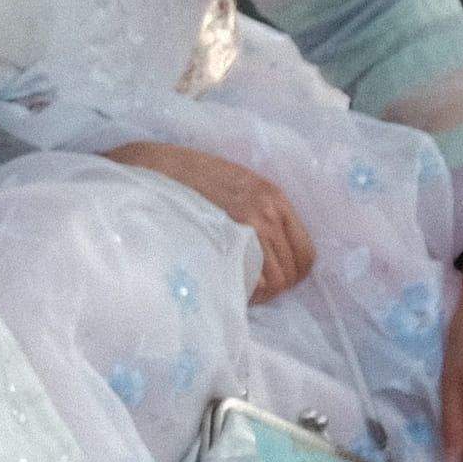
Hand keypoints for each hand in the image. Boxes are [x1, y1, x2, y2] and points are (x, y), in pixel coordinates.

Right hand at [107, 141, 313, 301]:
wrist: (156, 170)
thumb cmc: (191, 179)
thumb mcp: (236, 183)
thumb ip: (259, 209)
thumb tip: (273, 248)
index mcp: (274, 198)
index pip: (306, 252)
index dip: (294, 273)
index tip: (275, 279)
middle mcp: (268, 211)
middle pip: (292, 272)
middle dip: (276, 287)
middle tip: (254, 289)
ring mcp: (248, 226)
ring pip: (276, 281)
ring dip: (260, 292)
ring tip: (239, 288)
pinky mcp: (227, 240)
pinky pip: (254, 281)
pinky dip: (246, 292)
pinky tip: (231, 286)